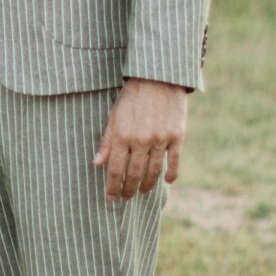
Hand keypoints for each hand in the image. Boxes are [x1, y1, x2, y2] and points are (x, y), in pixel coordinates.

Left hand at [94, 78, 188, 202]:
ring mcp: (161, 139)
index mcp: (122, 135)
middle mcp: (141, 140)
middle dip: (128, 189)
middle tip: (126, 197)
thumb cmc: (132, 97)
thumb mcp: (114, 116)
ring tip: (142, 191)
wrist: (158, 77)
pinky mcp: (177, 136)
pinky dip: (170, 173)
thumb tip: (98, 164)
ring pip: (153, 171)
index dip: (112, 187)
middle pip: (134, 174)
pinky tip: (166, 181)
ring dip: (147, 185)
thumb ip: (107, 141)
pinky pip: (173, 161)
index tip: (111, 198)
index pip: (116, 170)